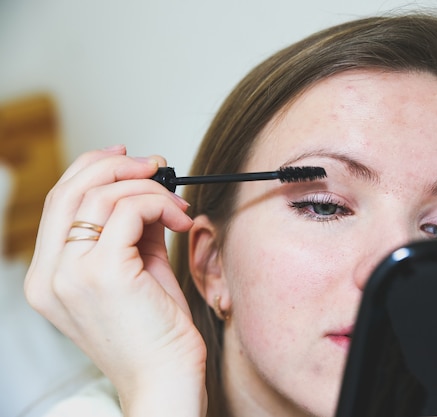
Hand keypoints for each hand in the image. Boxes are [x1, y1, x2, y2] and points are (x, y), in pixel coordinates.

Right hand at [24, 145, 206, 415]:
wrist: (165, 382)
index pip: (59, 203)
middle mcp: (51, 276)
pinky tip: (180, 220)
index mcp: (50, 277)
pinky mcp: (104, 273)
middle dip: (118, 167)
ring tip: (178, 207)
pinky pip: (130, 212)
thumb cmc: (155, 335)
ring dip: (149, 189)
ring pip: (103, 196)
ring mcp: (71, 275)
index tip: (127, 159)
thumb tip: (147, 191)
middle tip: (155, 165)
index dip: (92, 170)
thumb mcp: (137, 272)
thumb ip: (133, 231)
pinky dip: (160, 205)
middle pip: (70, 190)